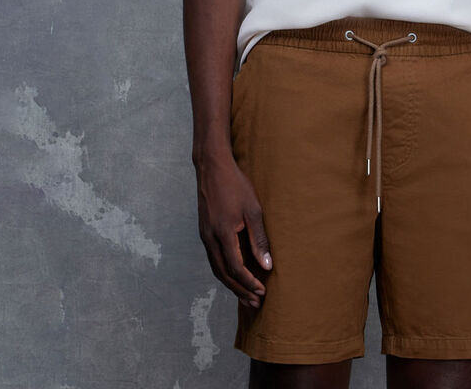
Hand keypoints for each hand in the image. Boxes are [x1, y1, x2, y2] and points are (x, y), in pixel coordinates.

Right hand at [194, 153, 271, 308]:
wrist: (212, 167)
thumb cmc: (236, 185)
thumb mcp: (253, 210)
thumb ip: (259, 239)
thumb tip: (267, 265)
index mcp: (222, 234)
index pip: (235, 268)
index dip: (249, 283)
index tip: (262, 292)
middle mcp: (209, 239)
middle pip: (223, 274)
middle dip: (240, 290)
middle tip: (255, 303)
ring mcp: (204, 236)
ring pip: (216, 269)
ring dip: (231, 284)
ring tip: (246, 295)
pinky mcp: (204, 231)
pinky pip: (213, 259)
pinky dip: (224, 272)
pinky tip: (234, 275)